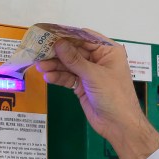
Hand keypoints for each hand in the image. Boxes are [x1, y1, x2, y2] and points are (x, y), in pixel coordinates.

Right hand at [37, 31, 158, 158]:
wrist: (118, 124)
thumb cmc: (114, 96)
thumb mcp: (94, 75)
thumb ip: (75, 59)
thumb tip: (58, 44)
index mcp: (108, 51)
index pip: (85, 37)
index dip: (67, 35)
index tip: (49, 33)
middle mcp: (98, 59)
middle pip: (74, 51)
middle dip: (57, 52)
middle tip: (39, 51)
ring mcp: (89, 73)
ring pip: (69, 65)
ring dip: (54, 65)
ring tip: (40, 66)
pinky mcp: (82, 86)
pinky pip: (68, 78)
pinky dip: (58, 77)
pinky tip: (48, 77)